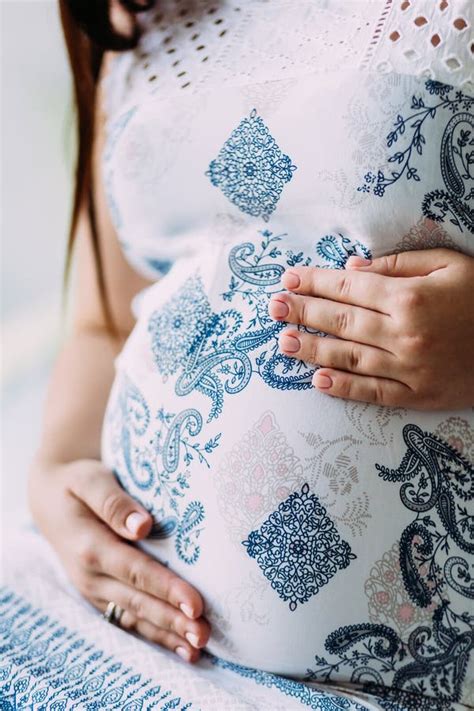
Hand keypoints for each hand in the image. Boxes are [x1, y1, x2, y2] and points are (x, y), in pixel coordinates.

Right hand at [28, 459, 209, 661]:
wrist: (49, 497)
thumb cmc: (76, 482)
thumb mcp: (89, 480)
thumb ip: (113, 502)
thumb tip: (143, 525)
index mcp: (90, 546)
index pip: (135, 571)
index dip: (166, 588)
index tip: (195, 604)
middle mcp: (90, 575)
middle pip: (138, 601)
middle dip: (173, 620)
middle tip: (204, 633)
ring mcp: (94, 589)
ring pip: (134, 617)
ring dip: (167, 634)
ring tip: (199, 648)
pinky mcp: (100, 594)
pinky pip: (129, 620)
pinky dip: (154, 635)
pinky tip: (180, 648)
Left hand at [268, 248, 473, 409]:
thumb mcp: (450, 265)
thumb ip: (398, 266)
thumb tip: (352, 269)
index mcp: (410, 297)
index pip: (349, 288)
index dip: (315, 282)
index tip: (289, 279)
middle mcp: (404, 334)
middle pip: (341, 321)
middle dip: (303, 312)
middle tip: (273, 308)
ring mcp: (411, 368)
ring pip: (350, 358)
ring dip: (313, 350)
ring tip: (284, 342)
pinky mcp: (421, 396)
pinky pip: (374, 394)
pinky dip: (345, 389)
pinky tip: (318, 382)